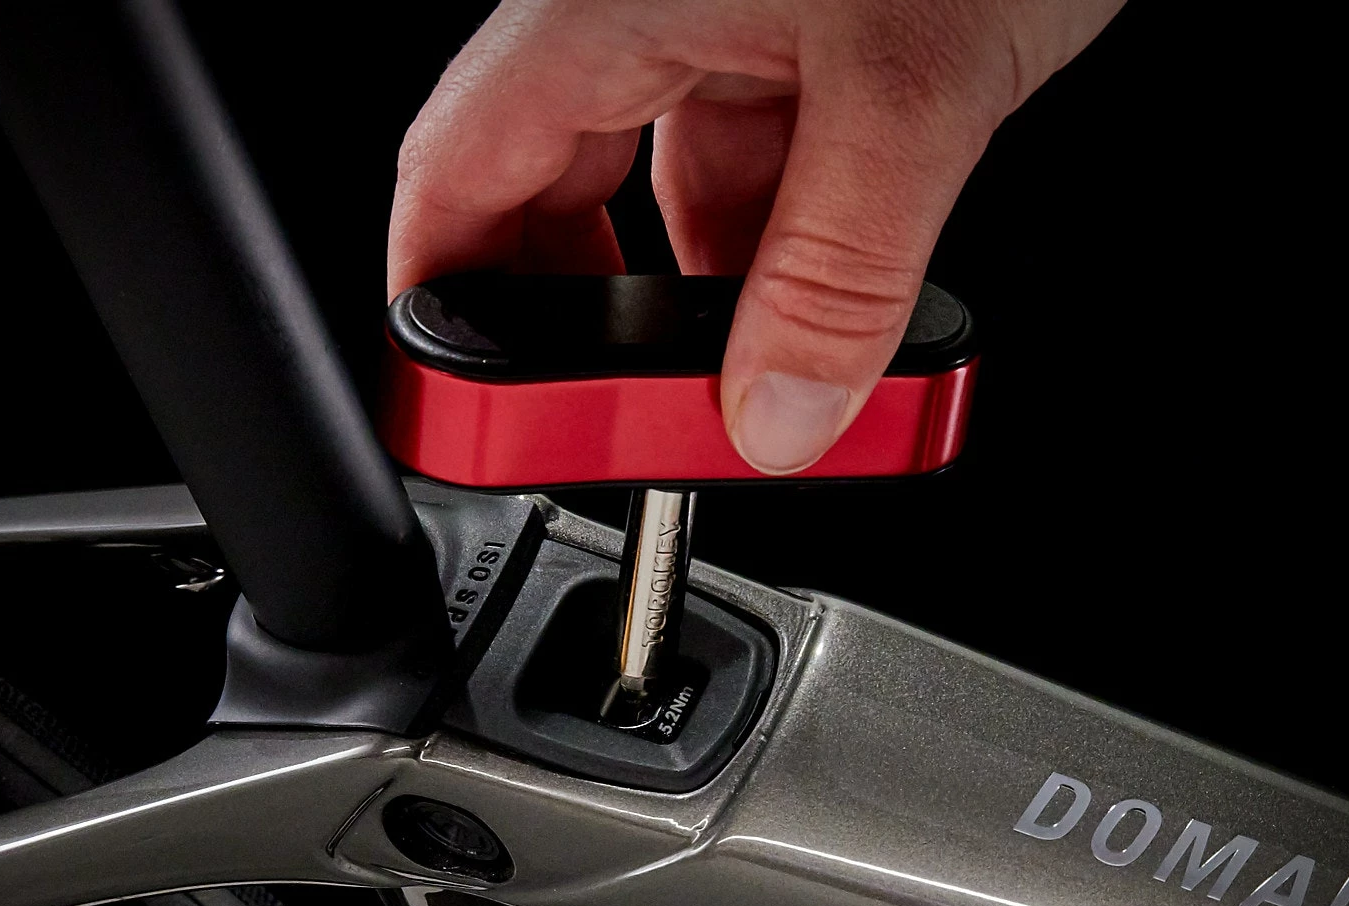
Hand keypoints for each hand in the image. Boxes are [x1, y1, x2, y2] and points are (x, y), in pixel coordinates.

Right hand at [388, 0, 1124, 473]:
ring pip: (672, 191)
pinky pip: (759, 165)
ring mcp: (733, 18)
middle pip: (555, 196)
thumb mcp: (913, 89)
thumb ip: (839, 274)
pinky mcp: (815, 34)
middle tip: (618, 421)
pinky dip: (780, 250)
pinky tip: (825, 307)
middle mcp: (646, 9)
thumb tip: (777, 418)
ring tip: (753, 381)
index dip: (436, 302)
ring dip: (704, 302)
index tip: (462, 409)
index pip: (456, 172)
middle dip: (582, 326)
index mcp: (603, 3)